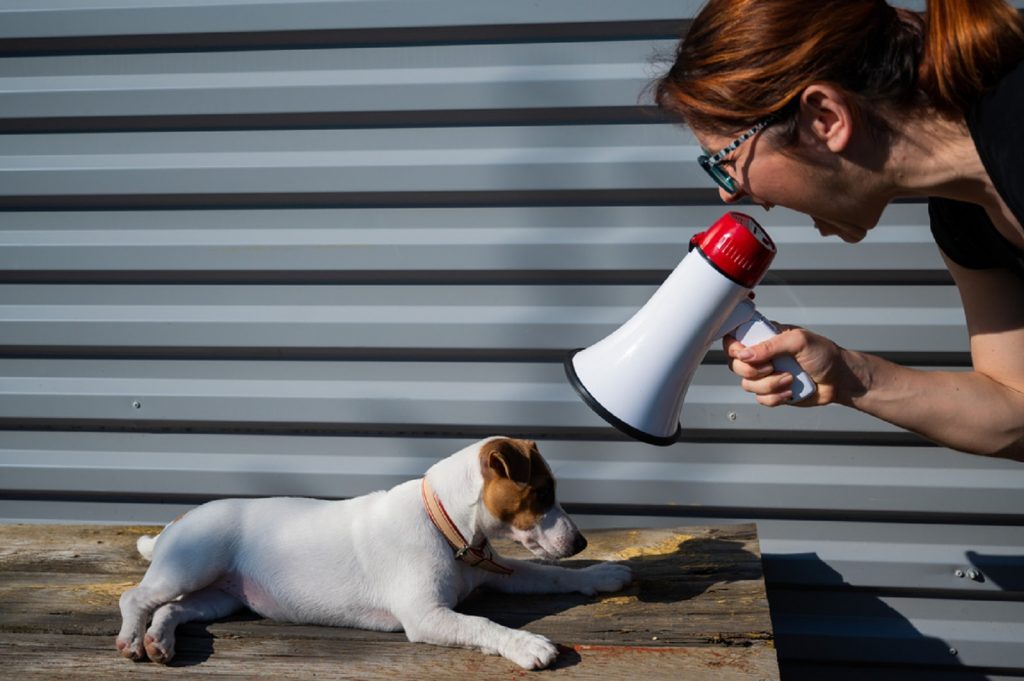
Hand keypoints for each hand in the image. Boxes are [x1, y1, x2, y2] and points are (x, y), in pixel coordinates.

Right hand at [723, 325, 863, 406]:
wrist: (839, 380)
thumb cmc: (824, 355)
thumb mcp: (799, 341)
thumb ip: (770, 346)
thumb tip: (744, 355)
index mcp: (765, 337)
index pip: (735, 339)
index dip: (733, 348)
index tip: (744, 354)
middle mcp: (762, 356)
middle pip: (736, 365)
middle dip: (753, 371)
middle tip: (772, 368)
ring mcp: (766, 375)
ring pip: (747, 385)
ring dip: (770, 385)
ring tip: (789, 380)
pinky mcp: (772, 392)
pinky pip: (760, 399)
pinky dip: (775, 398)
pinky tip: (789, 392)